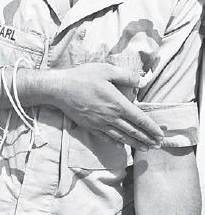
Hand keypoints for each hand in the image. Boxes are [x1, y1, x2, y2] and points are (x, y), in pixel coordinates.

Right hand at [37, 63, 162, 151]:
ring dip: (135, 143)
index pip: (139, 119)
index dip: (151, 128)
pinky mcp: (89, 126)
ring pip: (121, 137)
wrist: (60, 88)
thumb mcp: (106, 70)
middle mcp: (110, 116)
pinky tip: (121, 145)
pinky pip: (106, 137)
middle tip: (157, 145)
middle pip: (133, 131)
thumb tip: (141, 82)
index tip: (160, 134)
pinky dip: (116, 143)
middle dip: (147, 139)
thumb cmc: (82, 77)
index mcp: (117, 103)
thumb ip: (126, 76)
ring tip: (145, 148)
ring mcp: (99, 123)